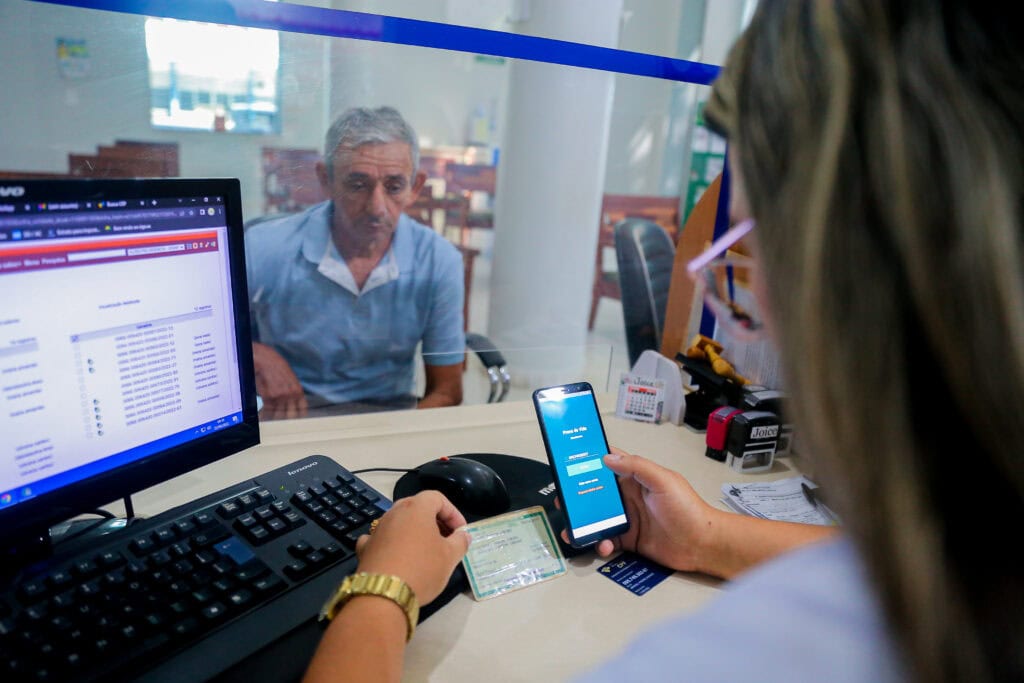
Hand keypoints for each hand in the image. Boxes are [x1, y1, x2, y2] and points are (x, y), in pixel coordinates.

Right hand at [252, 342, 307, 418]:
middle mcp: (291, 395)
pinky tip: (262, 416)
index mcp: (298, 391)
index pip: (302, 410)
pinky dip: (264, 415)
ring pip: (278, 415)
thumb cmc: (277, 367)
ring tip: (270, 418)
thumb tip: (292, 403)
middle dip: (286, 418)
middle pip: (291, 416)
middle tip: (281, 419)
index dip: (299, 416)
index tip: (295, 419)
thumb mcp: (290, 379)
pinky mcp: (268, 397)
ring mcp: (280, 397)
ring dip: (274, 418)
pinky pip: (267, 411)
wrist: (266, 360)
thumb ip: (293, 391)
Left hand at [354, 491, 470, 603]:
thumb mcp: (450, 557)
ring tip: (425, 551)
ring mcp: (377, 529)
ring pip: (399, 522)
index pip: (438, 498)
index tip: (461, 532)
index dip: (453, 513)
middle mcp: (394, 513)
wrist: (383, 595)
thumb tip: (463, 535)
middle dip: (434, 520)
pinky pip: (381, 538)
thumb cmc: (422, 569)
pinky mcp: (365, 547)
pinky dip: (390, 543)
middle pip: (417, 507)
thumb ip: (460, 542)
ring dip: (414, 531)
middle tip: (446, 539)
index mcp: (416, 508)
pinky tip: (395, 555)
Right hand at [561, 446, 717, 573]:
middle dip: (577, 497)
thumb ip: (637, 467)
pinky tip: (602, 545)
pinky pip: (607, 539)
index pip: (608, 464)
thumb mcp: (664, 481)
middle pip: (596, 493)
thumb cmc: (688, 508)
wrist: (703, 544)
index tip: (568, 463)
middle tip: (562, 502)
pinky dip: (600, 542)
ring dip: (583, 523)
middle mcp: (628, 496)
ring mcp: (628, 518)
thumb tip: (607, 457)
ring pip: (597, 518)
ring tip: (572, 530)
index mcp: (636, 478)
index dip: (589, 462)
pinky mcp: (629, 540)